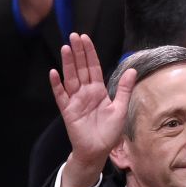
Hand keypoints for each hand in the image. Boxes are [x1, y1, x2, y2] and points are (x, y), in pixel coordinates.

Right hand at [48, 33, 135, 186]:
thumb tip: (132, 70)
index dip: (89, 53)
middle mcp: (85, 92)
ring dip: (67, 63)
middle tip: (73, 35)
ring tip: (65, 48)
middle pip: (81, 68)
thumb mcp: (120, 109)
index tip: (85, 38)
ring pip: (70, 78)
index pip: (93, 67)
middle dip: (77, 52)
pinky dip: (56, 85)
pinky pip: (61, 95)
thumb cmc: (109, 132)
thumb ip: (124, 89)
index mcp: (98, 91)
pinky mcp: (67, 110)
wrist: (97, 150)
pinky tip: (54, 73)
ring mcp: (75, 100)